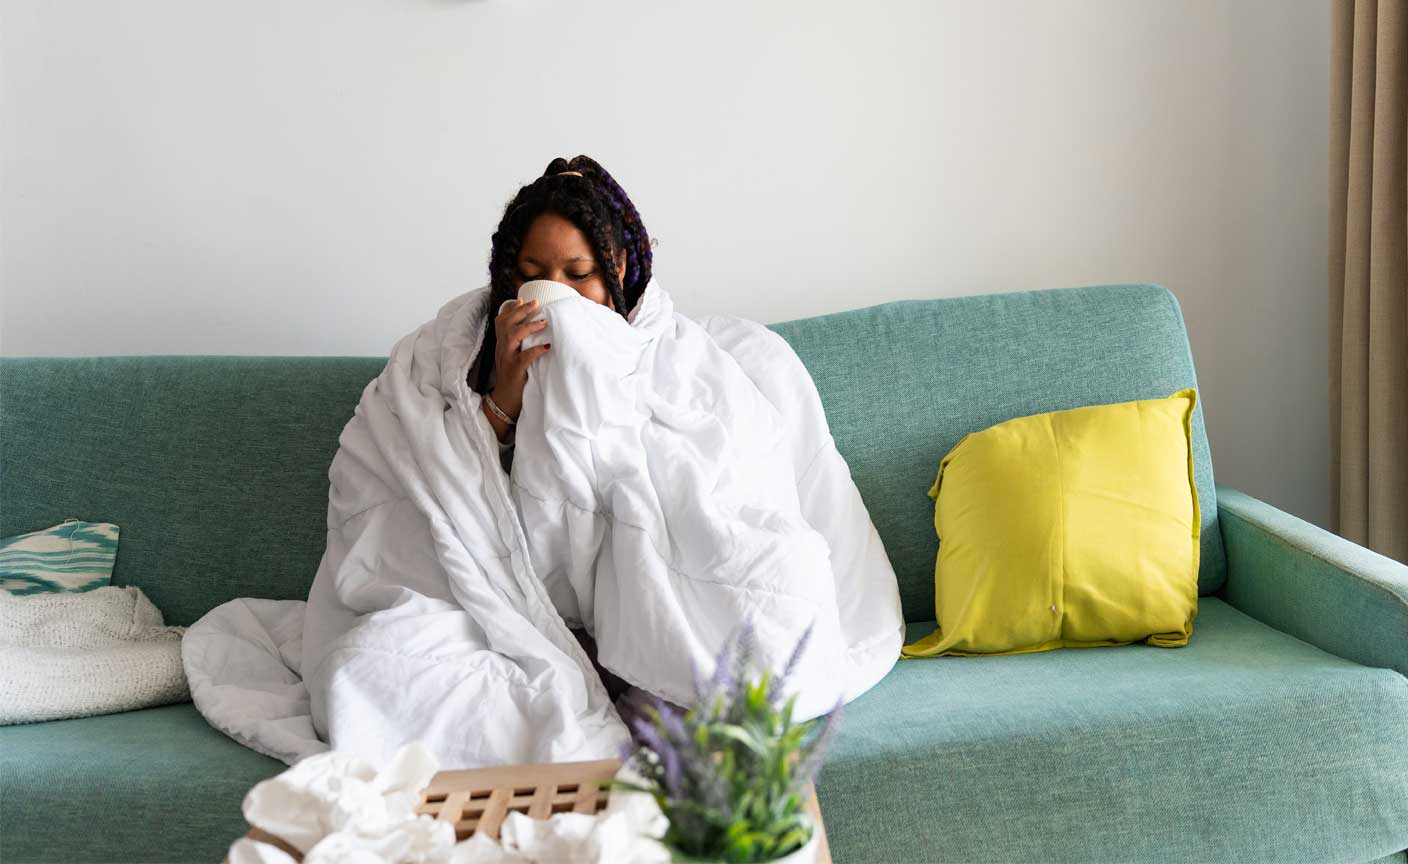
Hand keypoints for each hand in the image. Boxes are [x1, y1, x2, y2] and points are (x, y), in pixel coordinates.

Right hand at [482, 299, 550, 437]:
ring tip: (543, 322)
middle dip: (521, 312)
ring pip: (512, 337)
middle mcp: (502, 349)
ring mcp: (507, 359)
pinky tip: (546, 347)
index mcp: (503, 345)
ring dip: (528, 328)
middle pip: (506, 324)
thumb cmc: (514, 377)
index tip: (523, 299)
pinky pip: (523, 358)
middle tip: (536, 303)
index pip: (502, 322)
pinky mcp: (514, 371)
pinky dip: (535, 351)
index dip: (511, 310)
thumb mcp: (514, 357)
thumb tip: (537, 330)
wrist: (504, 401)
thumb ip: (521, 344)